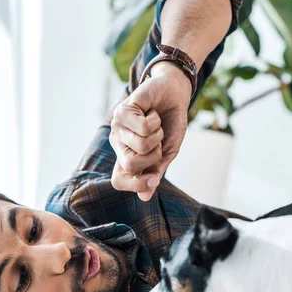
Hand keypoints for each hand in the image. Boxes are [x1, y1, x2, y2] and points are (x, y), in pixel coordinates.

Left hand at [109, 63, 190, 201]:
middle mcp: (118, 143)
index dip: (135, 184)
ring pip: (141, 145)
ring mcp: (117, 126)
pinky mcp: (123, 109)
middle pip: (130, 165)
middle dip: (153, 157)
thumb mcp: (166, 153)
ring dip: (157, 136)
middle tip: (157, 143)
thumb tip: (144, 197)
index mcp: (126, 157)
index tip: (154, 178)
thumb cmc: (169, 124)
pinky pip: (144, 127)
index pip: (118, 180)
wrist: (174, 94)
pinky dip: (156, 121)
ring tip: (155, 124)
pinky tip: (152, 113)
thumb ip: (155, 172)